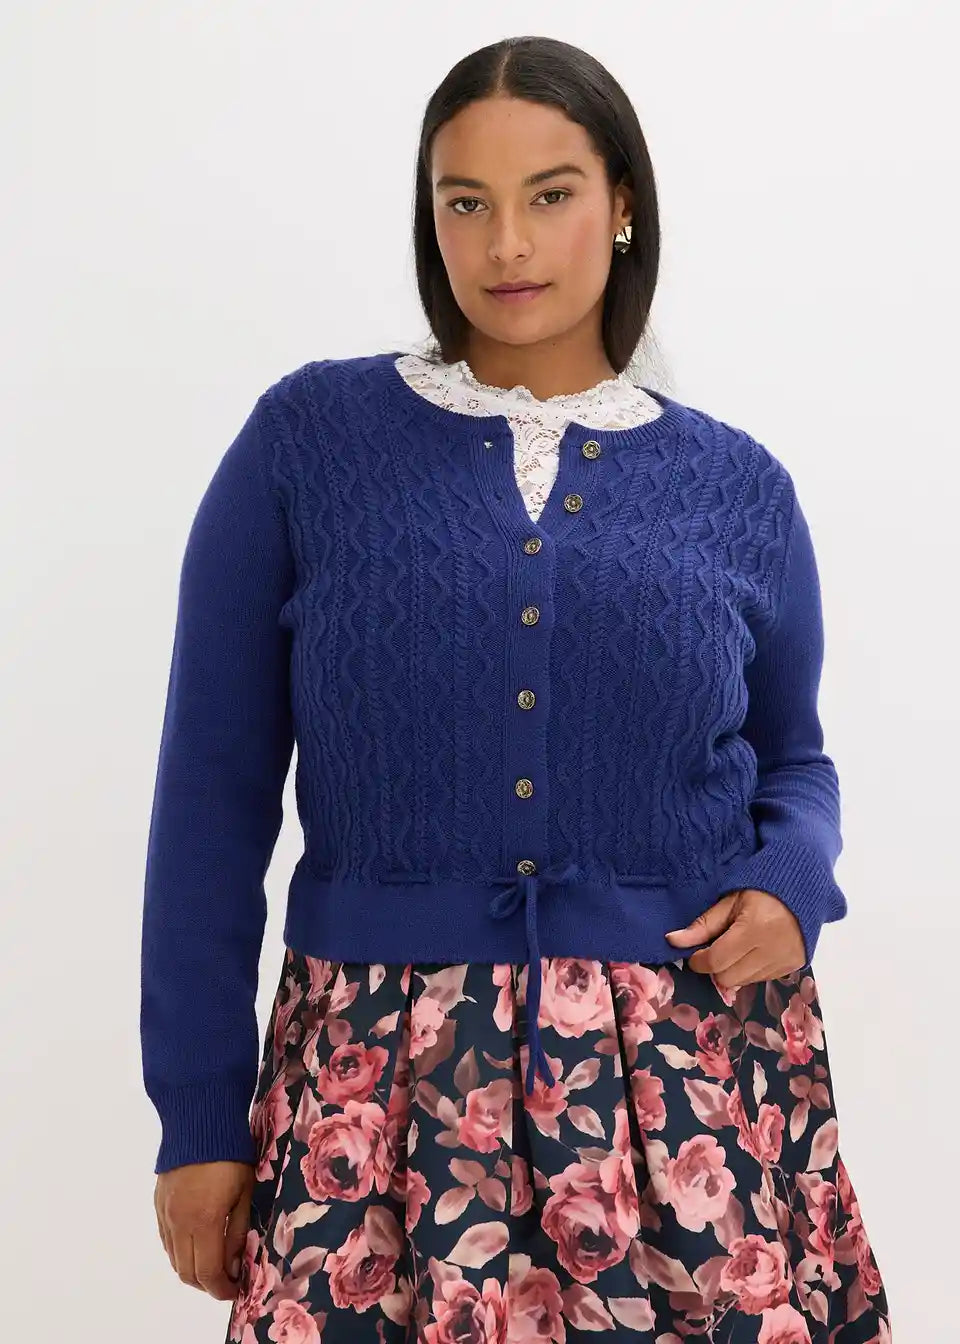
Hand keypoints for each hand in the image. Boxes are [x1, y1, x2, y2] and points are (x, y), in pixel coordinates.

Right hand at [154, 1160, 255, 1299]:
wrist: (200, 1122)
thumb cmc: (231, 1155)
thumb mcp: (244, 1193)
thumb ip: (237, 1232)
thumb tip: (235, 1265)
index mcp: (203, 1221)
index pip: (207, 1273)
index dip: (221, 1289)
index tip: (235, 1289)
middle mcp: (179, 1222)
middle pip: (187, 1272)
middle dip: (207, 1284)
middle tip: (227, 1279)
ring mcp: (165, 1214)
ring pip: (174, 1259)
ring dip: (192, 1269)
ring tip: (214, 1262)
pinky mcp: (158, 1204)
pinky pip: (167, 1240)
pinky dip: (180, 1251)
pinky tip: (197, 1243)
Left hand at [665, 887, 806, 988]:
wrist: (803, 887)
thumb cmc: (762, 890)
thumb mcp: (730, 901)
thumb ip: (703, 924)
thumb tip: (672, 941)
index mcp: (753, 929)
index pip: (716, 960)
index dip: (699, 960)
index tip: (695, 953)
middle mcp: (771, 950)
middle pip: (728, 978)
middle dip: (716, 966)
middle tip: (718, 948)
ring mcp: (785, 961)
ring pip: (744, 982)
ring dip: (734, 970)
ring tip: (738, 947)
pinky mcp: (794, 966)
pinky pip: (762, 979)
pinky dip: (751, 970)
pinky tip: (754, 951)